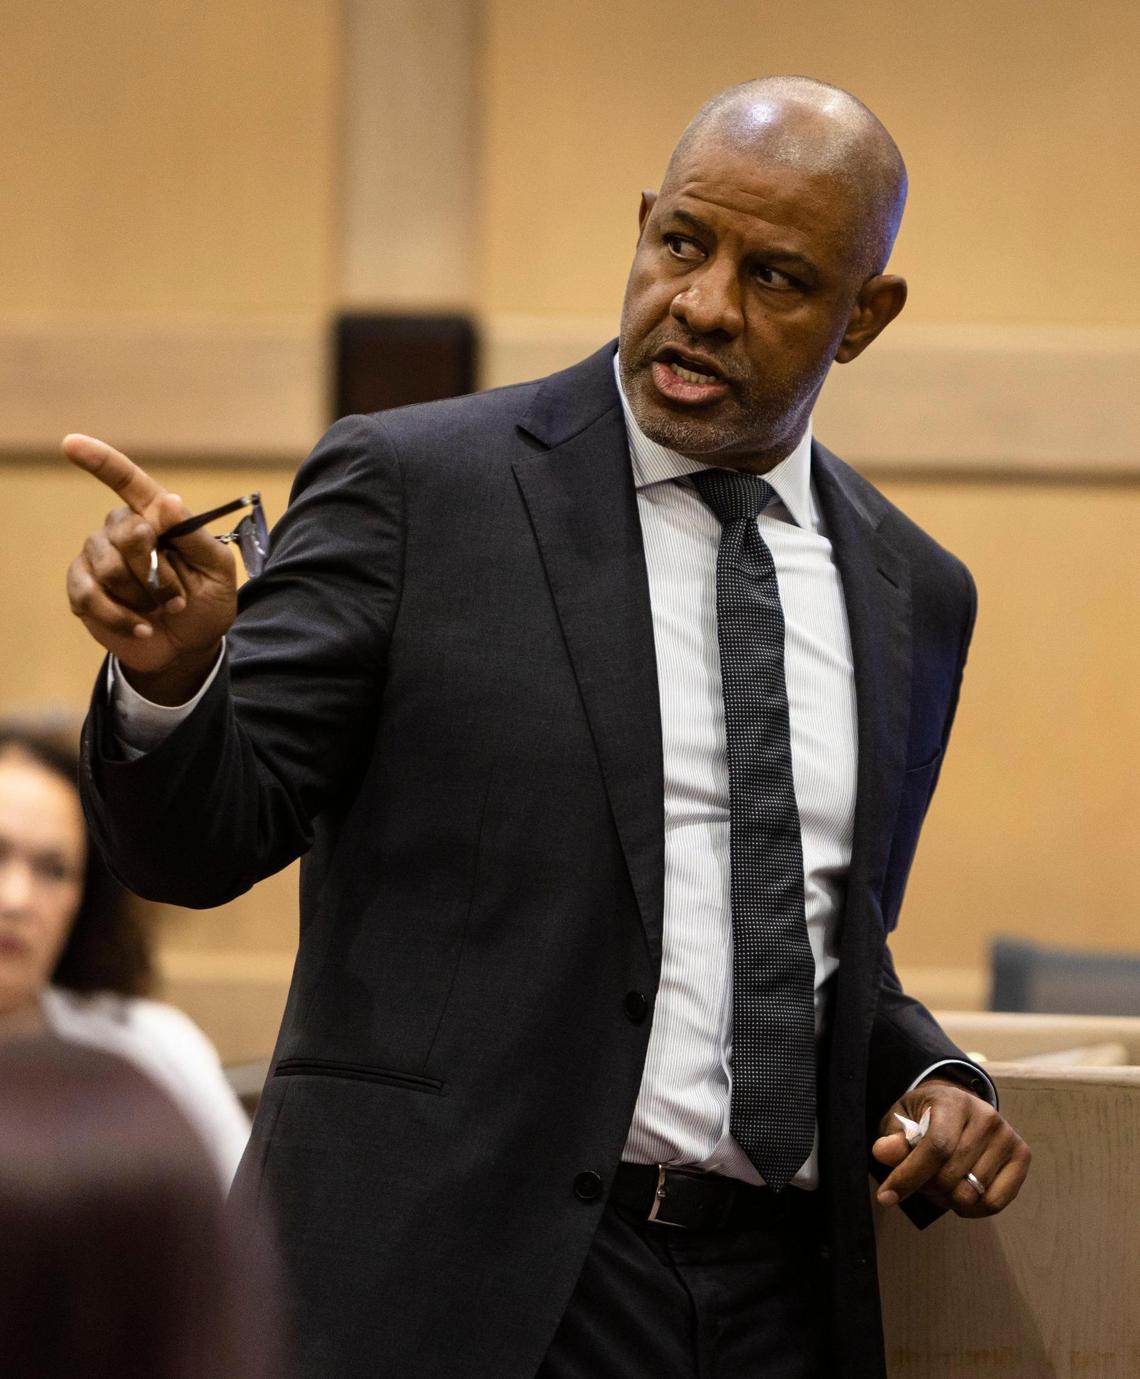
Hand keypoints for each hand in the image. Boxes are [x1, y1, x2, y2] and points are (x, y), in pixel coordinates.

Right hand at [63, 434, 237, 700]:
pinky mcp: (83, 589)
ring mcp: (98, 559)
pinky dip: (121, 616)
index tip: (71, 444)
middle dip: (159, 572)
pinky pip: (91, 595)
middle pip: (128, 534)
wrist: (189, 646)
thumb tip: (168, 501)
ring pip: (110, 568)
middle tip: (177, 597)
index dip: (100, 461)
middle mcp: (122, 531)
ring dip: (145, 597)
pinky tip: (142, 625)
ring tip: (162, 610)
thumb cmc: (206, 603)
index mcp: (157, 518)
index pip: (127, 482)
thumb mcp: (218, 571)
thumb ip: (196, 538)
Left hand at [871, 1077, 1030, 1217]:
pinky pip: (995, 1202)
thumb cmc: (925, 1117)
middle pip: (951, 1175)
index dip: (909, 1176)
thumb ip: (893, 1139)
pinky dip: (972, 1209)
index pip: (935, 1147)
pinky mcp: (1021, 1156)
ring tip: (940, 1182)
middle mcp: (986, 1116)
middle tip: (921, 1179)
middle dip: (927, 1187)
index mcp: (953, 1101)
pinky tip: (961, 1194)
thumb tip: (884, 1153)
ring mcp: (1007, 1136)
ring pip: (971, 1193)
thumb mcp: (901, 1121)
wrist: (958, 1107)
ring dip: (947, 1199)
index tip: (886, 1196)